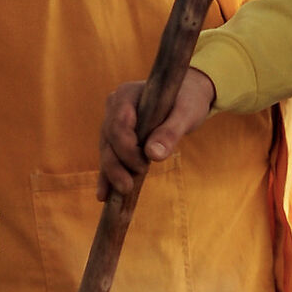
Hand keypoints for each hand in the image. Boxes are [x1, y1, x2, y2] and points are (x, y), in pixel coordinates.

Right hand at [99, 69, 215, 196]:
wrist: (187, 96)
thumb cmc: (187, 100)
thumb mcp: (185, 114)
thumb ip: (170, 132)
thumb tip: (153, 155)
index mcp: (127, 95)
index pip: (118, 124)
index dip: (126, 148)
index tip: (143, 165)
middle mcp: (114, 107)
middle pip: (108, 140)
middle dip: (115, 165)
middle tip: (127, 187)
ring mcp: (113, 122)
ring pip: (106, 150)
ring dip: (111, 173)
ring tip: (116, 196)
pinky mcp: (117, 137)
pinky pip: (110, 156)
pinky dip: (108, 175)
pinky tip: (104, 195)